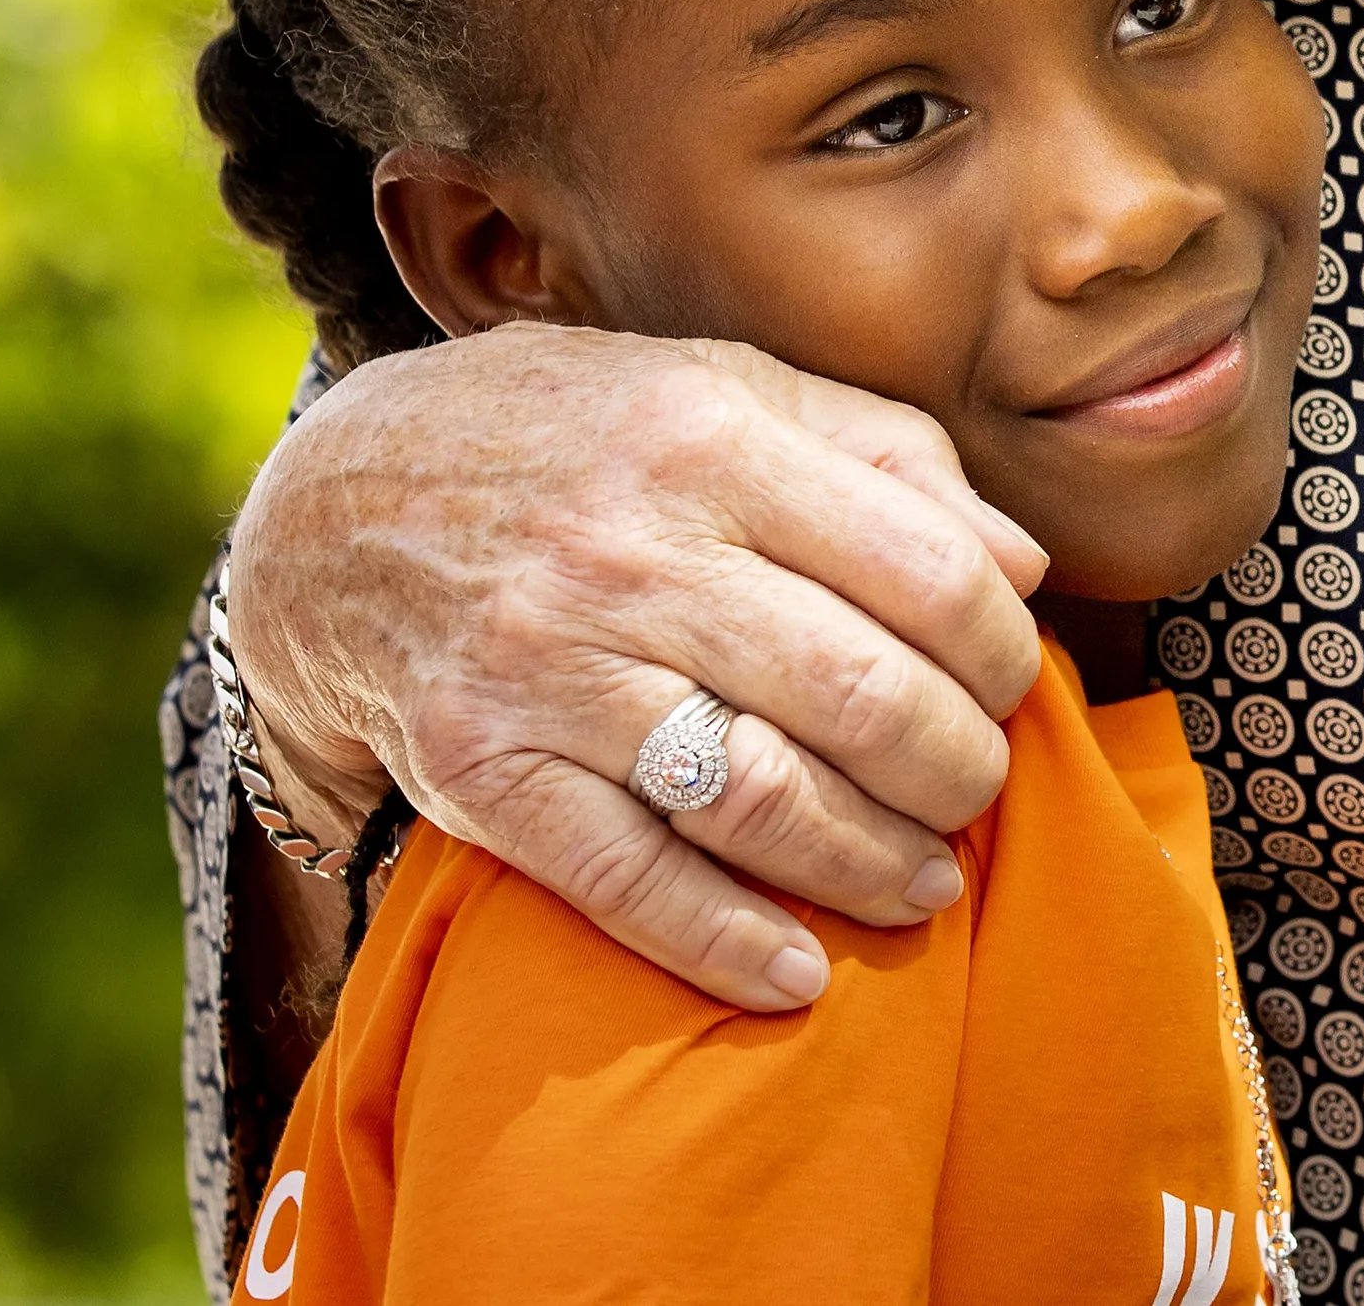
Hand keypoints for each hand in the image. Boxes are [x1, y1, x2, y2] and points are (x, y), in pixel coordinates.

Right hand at [222, 327, 1047, 1012]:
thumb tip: (1023, 564)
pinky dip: (724, 942)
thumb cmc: (583, 440)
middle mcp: (632, 554)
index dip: (999, 648)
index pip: (924, 570)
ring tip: (926, 882)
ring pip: (758, 796)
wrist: (340, 503)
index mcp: (713, 442)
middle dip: (953, 766)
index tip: (1012, 684)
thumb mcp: (731, 391)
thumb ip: (888, 454)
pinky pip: (624, 879)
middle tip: (978, 788)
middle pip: (858, 694)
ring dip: (868, 862)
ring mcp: (549, 667)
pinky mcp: (482, 768)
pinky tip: (799, 973)